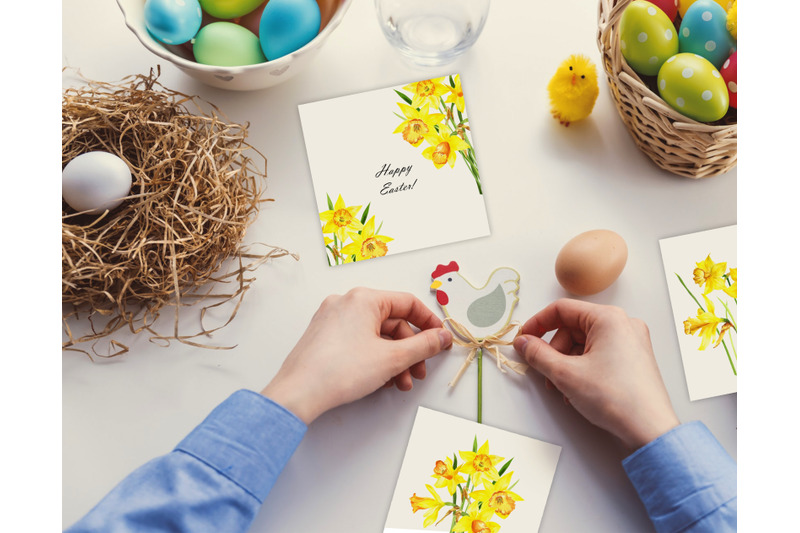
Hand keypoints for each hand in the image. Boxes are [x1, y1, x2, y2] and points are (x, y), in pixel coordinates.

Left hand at [261, 288, 451, 424]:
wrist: (299, 393)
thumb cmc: (339, 371)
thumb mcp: (392, 358)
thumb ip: (423, 345)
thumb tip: (441, 337)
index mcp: (363, 298)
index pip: (407, 303)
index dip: (429, 323)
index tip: (439, 340)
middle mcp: (346, 303)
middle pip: (392, 321)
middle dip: (409, 350)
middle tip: (419, 370)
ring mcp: (332, 319)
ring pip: (375, 335)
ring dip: (393, 359)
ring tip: (400, 383)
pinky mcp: (324, 336)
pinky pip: (359, 341)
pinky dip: (374, 358)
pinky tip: (381, 380)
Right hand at [513, 298, 678, 449]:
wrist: (649, 430)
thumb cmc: (616, 398)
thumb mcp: (565, 374)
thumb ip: (538, 354)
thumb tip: (524, 343)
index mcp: (609, 318)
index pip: (562, 309)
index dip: (537, 324)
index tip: (524, 339)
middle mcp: (623, 324)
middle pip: (572, 328)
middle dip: (554, 351)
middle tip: (545, 372)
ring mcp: (630, 342)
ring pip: (584, 344)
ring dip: (566, 364)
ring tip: (563, 388)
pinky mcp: (633, 360)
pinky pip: (598, 355)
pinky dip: (583, 369)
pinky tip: (578, 390)